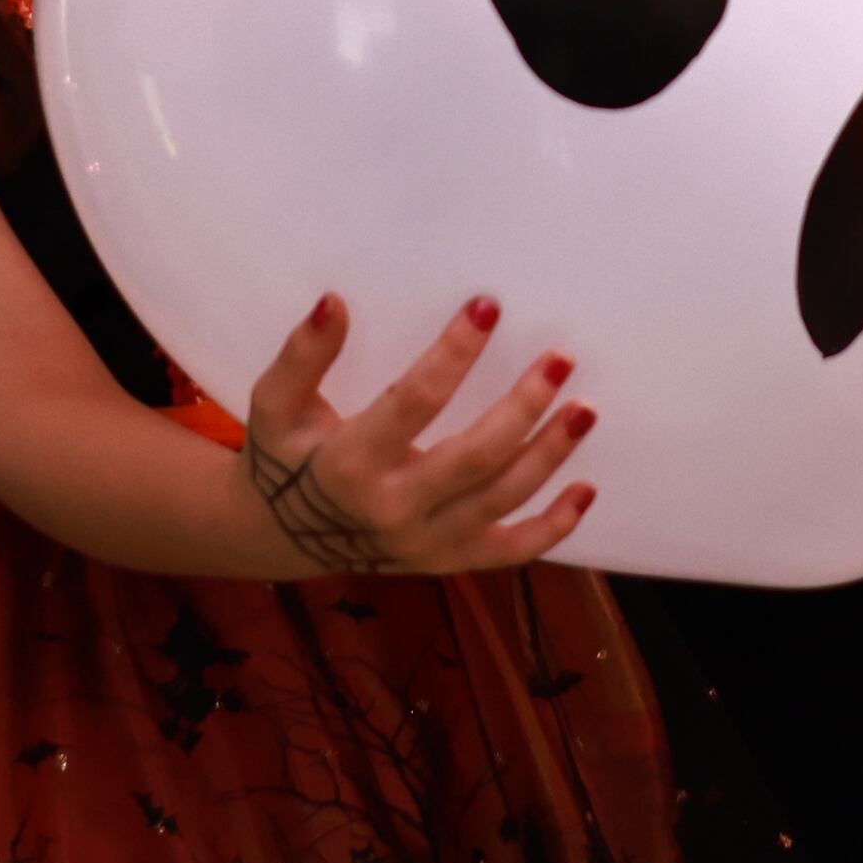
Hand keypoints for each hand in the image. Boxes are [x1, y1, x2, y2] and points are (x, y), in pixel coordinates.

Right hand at [237, 293, 595, 576]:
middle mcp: (394, 510)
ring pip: (503, 499)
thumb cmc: (285, 455)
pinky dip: (554, 527)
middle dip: (524, 406)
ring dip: (550, 455)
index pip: (414, 401)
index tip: (487, 307)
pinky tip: (587, 489)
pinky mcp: (448, 560)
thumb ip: (303, 355)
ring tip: (584, 408)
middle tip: (561, 358)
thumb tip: (333, 302)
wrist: (285, 535)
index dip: (453, 353)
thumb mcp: (276, 403)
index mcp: (349, 464)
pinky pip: (511, 552)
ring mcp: (427, 542)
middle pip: (476, 457)